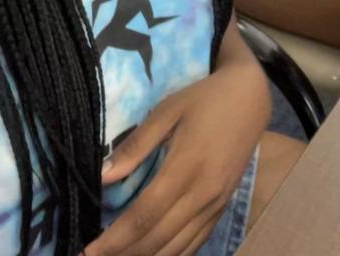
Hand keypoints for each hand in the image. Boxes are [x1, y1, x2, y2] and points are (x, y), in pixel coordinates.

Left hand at [88, 61, 266, 255]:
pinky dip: (172, 255)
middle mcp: (203, 194)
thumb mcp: (167, 110)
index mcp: (186, 167)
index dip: (114, 238)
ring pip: (177, 247)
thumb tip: (103, 177)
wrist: (251, 99)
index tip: (88, 250)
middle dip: (123, 254)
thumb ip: (135, 146)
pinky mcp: (222, 207)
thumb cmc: (205, 99)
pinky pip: (195, 242)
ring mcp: (215, 204)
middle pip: (158, 238)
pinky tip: (152, 255)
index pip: (144, 215)